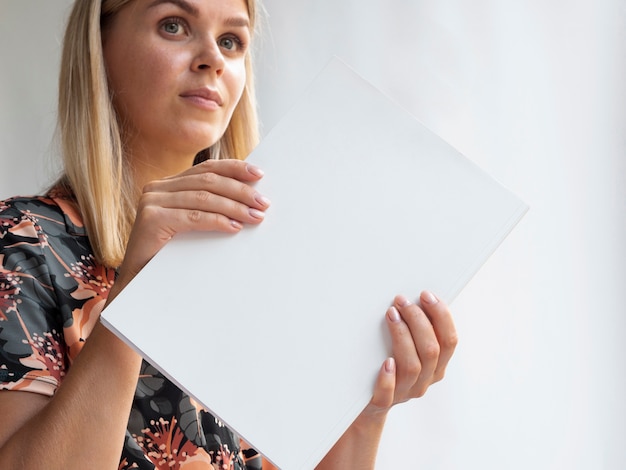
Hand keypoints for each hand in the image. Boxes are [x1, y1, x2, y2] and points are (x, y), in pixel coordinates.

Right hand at [112, 159, 269, 294]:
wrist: (137, 282)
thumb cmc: (168, 255)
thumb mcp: (190, 225)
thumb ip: (208, 208)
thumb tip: (249, 201)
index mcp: (168, 185)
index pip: (207, 169)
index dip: (234, 169)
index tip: (259, 174)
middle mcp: (157, 188)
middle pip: (208, 181)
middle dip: (240, 191)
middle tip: (263, 202)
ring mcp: (152, 202)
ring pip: (204, 197)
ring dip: (234, 206)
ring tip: (255, 216)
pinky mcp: (151, 219)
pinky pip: (193, 217)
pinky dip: (217, 220)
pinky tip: (234, 226)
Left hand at [364, 291, 457, 416]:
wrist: (369, 404)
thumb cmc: (391, 367)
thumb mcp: (409, 350)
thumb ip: (417, 331)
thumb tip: (416, 298)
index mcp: (437, 367)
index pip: (449, 341)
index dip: (441, 316)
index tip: (426, 295)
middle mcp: (425, 380)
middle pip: (431, 350)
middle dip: (418, 320)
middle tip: (402, 300)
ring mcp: (404, 392)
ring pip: (412, 366)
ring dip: (402, 336)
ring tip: (391, 314)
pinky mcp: (382, 402)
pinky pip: (388, 393)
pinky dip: (388, 377)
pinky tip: (386, 361)